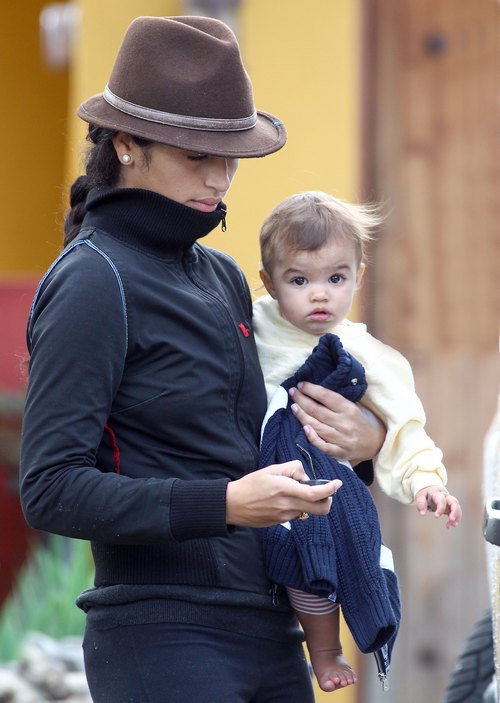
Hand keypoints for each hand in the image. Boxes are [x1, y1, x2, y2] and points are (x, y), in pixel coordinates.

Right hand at [226, 461, 341, 527]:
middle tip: (323, 490)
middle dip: (327, 499)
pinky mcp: (281, 523)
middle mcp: (287, 505)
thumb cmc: (250, 484)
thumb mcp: (271, 469)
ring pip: (308, 510)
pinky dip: (297, 505)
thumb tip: (305, 476)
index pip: (314, 493)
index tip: (337, 484)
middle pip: (321, 509)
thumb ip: (292, 469)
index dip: (330, 489)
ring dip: (309, 501)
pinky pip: (296, 514)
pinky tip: (283, 499)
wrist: (232, 505)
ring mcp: (285, 517)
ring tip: (292, 490)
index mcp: (285, 489)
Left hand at [288, 382, 385, 463]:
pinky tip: (304, 428)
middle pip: (317, 410)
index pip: (326, 396)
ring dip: (302, 416)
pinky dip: (313, 438)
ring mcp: (341, 439)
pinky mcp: (339, 452)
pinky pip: (323, 446)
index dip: (311, 389)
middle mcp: (344, 423)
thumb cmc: (363, 421)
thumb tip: (315, 391)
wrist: (378, 443)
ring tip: (293, 406)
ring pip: (317, 426)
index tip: (301, 384)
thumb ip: (338, 402)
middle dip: (302, 400)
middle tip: (292, 392)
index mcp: (349, 409)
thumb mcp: (357, 406)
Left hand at [415, 485, 461, 527]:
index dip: (440, 509)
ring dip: (456, 517)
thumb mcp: (420, 496)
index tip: (436, 517)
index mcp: (437, 493)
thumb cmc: (426, 494)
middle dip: (454, 511)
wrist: (431, 490)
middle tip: (451, 519)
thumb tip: (422, 513)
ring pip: (457, 507)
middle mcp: (446, 496)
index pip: (441, 500)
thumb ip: (421, 504)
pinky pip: (457, 512)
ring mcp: (450, 501)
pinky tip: (452, 525)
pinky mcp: (451, 506)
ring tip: (452, 525)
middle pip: (454, 502)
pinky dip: (456, 518)